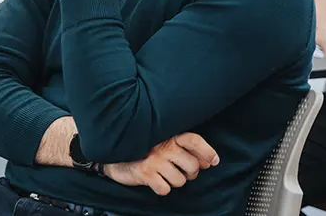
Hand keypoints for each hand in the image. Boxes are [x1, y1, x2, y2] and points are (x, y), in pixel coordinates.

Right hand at [104, 133, 218, 195]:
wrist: (112, 155)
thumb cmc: (142, 149)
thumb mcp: (162, 142)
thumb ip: (183, 148)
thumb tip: (210, 161)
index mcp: (169, 135)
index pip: (194, 140)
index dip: (207, 152)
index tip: (213, 162)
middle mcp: (163, 146)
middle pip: (192, 166)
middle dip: (189, 174)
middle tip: (179, 170)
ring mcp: (154, 159)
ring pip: (180, 181)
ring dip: (174, 182)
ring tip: (163, 174)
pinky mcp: (145, 173)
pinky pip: (165, 189)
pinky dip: (161, 188)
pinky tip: (154, 180)